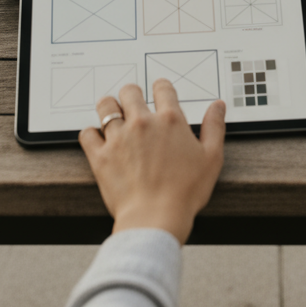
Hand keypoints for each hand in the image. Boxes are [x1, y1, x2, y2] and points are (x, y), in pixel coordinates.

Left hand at [79, 80, 225, 244]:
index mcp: (170, 120)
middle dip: (132, 94)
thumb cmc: (185, 193)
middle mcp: (142, 123)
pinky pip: (87, 134)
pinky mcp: (100, 156)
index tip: (160, 92)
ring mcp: (119, 138)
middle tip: (134, 103)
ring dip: (109, 107)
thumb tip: (217, 106)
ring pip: (106, 106)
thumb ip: (214, 127)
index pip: (162, 87)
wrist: (156, 219)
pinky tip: (97, 138)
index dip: (161, 87)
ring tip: (113, 114)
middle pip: (130, 91)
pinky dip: (91, 134)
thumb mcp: (211, 158)